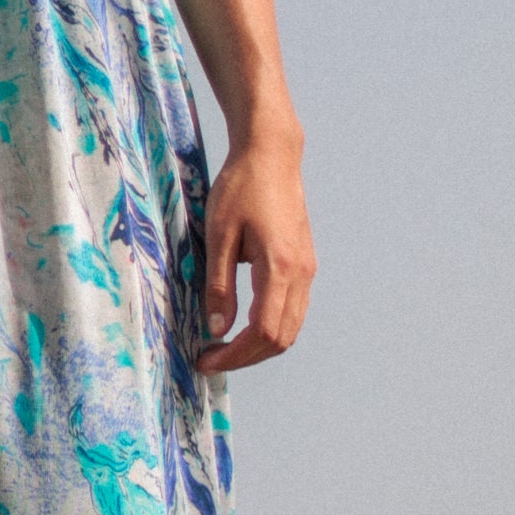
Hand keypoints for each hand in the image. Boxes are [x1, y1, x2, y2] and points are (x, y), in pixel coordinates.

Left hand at [197, 130, 314, 373]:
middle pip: (281, 338)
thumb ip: (218, 284)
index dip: (235, 355)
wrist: (272, 154)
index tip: (206, 360)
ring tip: (225, 347)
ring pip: (291, 327)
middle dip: (246, 357)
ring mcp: (307, 269)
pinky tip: (242, 325)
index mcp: (280, 268)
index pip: (263, 332)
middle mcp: (301, 273)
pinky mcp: (304, 264)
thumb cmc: (241, 187)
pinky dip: (270, 327)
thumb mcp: (218, 234)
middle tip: (211, 359)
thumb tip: (217, 328)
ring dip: (259, 345)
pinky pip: (293, 310)